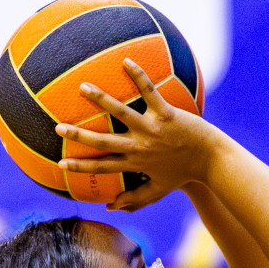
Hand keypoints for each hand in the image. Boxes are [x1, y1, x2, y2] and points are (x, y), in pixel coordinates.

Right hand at [54, 58, 221, 211]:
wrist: (211, 161)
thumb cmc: (183, 175)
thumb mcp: (158, 190)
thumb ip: (134, 199)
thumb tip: (109, 207)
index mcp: (135, 164)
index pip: (102, 167)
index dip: (80, 167)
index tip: (60, 163)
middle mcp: (140, 146)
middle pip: (103, 141)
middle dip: (79, 135)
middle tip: (57, 127)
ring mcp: (152, 129)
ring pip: (121, 112)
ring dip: (101, 99)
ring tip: (83, 86)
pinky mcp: (167, 113)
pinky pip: (150, 92)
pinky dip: (138, 76)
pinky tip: (125, 61)